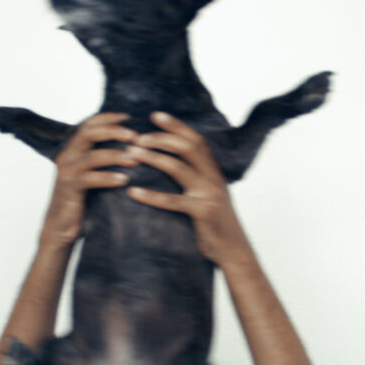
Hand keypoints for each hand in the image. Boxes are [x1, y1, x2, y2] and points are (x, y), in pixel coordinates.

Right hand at [41, 113, 137, 247]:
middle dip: (113, 131)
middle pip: (88, 133)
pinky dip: (108, 177)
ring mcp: (67, 172)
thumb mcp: (92, 174)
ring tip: (134, 159)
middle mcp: (68, 156)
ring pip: (91, 156)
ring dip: (115, 155)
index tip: (129, 116)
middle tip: (134, 135)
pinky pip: (89, 179)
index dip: (108, 117)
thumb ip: (103, 158)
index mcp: (74, 149)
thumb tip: (132, 145)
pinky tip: (124, 180)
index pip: (89, 124)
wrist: (61, 227)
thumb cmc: (82, 199)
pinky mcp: (69, 189)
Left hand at [125, 111, 252, 266]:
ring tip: (132, 154)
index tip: (155, 115)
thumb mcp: (208, 194)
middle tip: (138, 136)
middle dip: (162, 137)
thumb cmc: (214, 222)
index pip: (195, 140)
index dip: (176, 125)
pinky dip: (151, 195)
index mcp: (213, 170)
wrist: (233, 250)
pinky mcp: (203, 212)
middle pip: (188, 147)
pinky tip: (133, 192)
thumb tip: (171, 161)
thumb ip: (195, 176)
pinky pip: (173, 201)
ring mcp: (209, 193)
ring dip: (153, 158)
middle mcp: (213, 177)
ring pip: (179, 168)